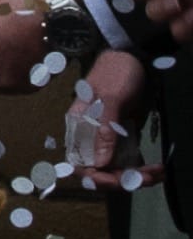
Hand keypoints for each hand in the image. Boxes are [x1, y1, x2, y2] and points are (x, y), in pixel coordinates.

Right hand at [68, 49, 160, 190]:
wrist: (136, 56)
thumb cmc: (118, 73)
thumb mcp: (111, 100)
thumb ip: (104, 132)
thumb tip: (99, 164)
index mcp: (79, 127)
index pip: (80, 164)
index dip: (98, 178)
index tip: (121, 181)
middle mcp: (90, 137)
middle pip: (101, 170)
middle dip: (125, 179)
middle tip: (150, 178)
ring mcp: (108, 137)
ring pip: (118, 169)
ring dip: (137, 177)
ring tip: (158, 173)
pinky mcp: (123, 136)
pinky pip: (129, 161)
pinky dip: (142, 169)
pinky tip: (157, 168)